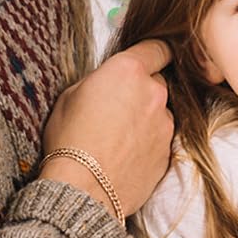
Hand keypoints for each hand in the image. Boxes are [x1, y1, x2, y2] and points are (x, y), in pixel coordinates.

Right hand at [39, 38, 174, 215]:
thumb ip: (99, 81)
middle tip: (118, 104)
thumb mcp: (70, 96)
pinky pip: (161, 138)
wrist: (83, 189)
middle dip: (142, 89)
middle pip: (157, 82)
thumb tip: (108, 84)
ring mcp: (165, 124)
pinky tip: (126, 153)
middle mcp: (154, 93)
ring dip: (146, 117)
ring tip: (119, 135)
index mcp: (128, 71)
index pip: (157, 48)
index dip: (153, 52)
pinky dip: (148, 142)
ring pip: (160, 112)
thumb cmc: (70, 140)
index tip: (149, 57)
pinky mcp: (168, 151)